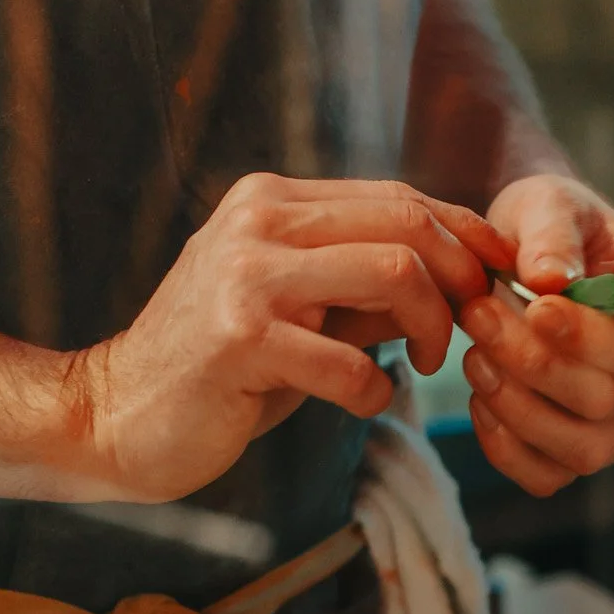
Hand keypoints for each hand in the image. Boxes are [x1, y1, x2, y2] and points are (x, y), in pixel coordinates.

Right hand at [74, 175, 511, 502]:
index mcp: (273, 200)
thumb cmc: (221, 372)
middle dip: (461, 279)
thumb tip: (462, 279)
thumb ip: (369, 290)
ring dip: (431, 327)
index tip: (498, 280)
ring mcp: (245, 276)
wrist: (114, 417)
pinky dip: (376, 389)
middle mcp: (258, 220)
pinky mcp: (239, 339)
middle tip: (466, 332)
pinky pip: (349, 360)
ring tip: (422, 364)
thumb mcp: (302, 313)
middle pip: (407, 221)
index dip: (466, 236)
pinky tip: (364, 401)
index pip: (399, 197)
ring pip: (393, 271)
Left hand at [461, 173, 613, 497]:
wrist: (522, 256)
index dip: (593, 340)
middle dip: (534, 363)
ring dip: (516, 407)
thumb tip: (548, 278)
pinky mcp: (579, 449)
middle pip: (609, 401)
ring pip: (582, 449)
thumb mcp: (551, 204)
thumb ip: (553, 233)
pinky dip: (506, 447)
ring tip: (474, 354)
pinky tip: (480, 398)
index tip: (537, 308)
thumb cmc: (551, 227)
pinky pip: (548, 476)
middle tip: (477, 313)